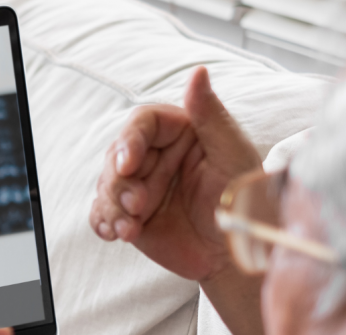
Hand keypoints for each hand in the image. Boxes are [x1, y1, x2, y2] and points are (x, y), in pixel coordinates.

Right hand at [89, 66, 262, 281]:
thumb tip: (198, 72)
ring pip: (106, 185)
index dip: (129, 140)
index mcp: (179, 133)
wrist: (237, 251)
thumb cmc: (243, 199)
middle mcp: (156, 157)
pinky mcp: (130, 215)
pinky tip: (114, 233)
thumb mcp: (232, 154)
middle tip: (137, 205)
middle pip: (116, 155)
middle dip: (119, 182)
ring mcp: (140, 186)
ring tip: (129, 228)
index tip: (128, 164)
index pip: (142, 123)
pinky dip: (103, 221)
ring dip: (112, 206)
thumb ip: (210, 114)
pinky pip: (102, 213)